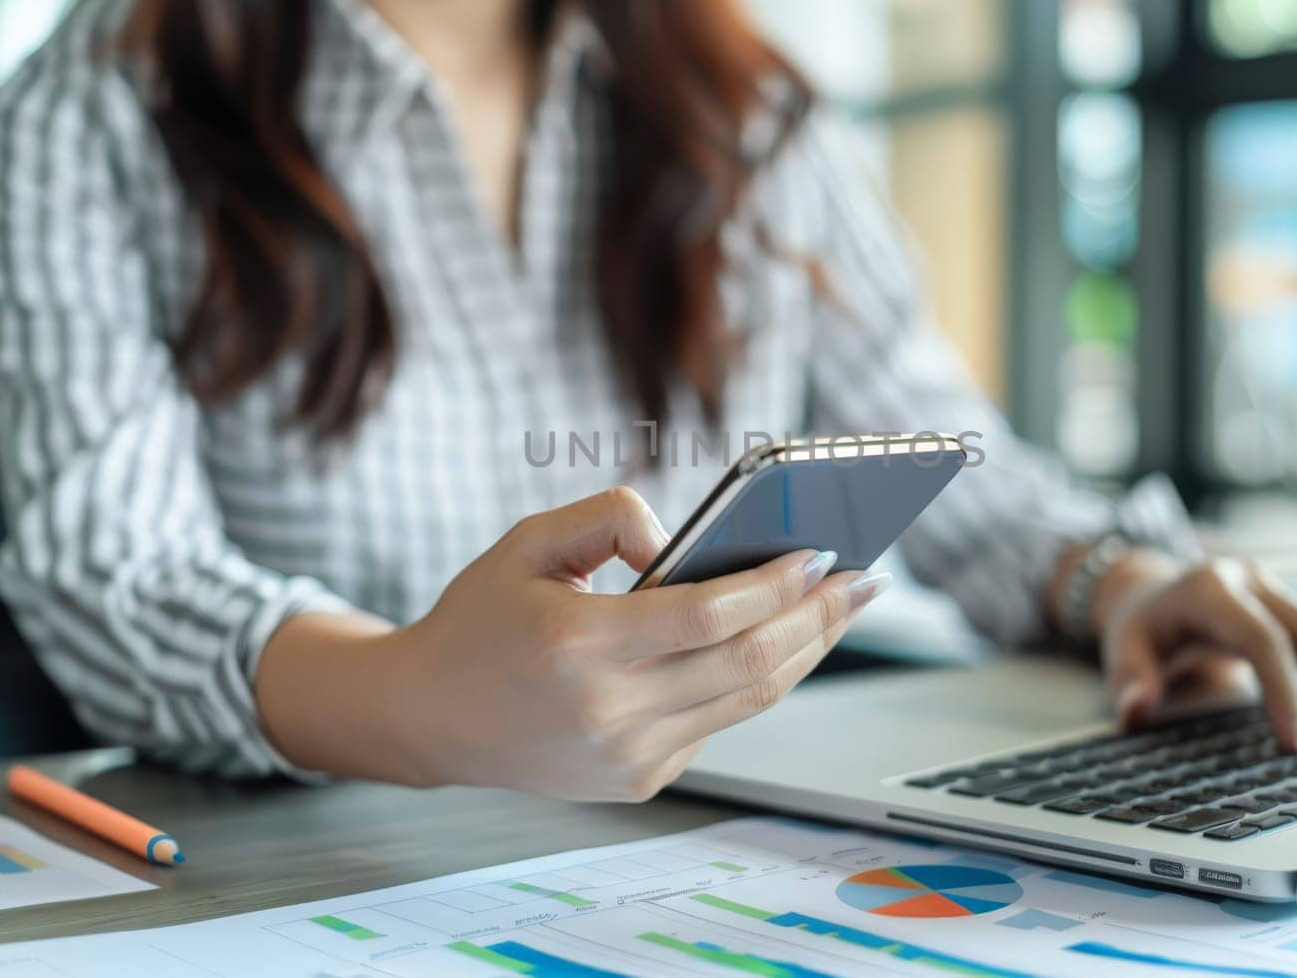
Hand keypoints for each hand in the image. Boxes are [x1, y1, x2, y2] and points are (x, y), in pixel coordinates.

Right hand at [371, 487, 885, 798]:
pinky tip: (786, 641)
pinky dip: (758, 678)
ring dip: (808, 650)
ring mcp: (628, 756)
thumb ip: (609, 517)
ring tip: (844, 605)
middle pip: (749, 665)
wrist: (431, 719)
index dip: (775, 584)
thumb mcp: (527, 542)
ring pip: (749, 700)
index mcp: (576, 647)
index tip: (822, 550)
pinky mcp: (640, 779)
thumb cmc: (482, 617)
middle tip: (865, 577)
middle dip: (819, 616)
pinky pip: (719, 721)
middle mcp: (608, 712)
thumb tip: (682, 542)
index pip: (707, 617)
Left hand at [1090, 552, 1296, 751]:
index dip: (1285, 691)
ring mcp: (1279, 590)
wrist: (1153, 597)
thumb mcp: (1122, 651)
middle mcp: (1253, 581)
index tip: (1294, 745)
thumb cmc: (1142, 631)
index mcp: (1209, 588)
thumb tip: (1137, 709)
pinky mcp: (1296, 608)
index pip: (1262, 638)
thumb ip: (1128, 682)